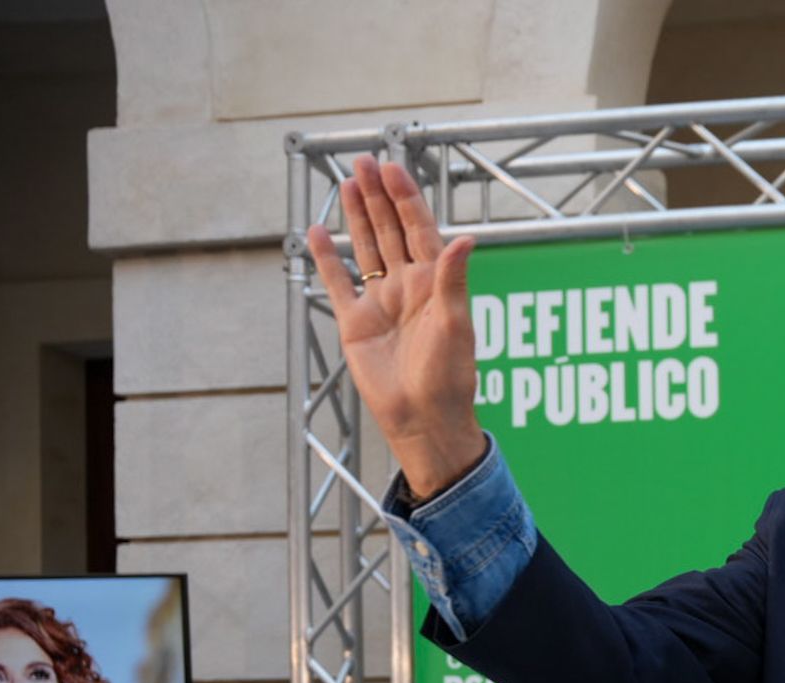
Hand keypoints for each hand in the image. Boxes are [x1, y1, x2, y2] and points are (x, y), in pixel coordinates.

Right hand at [305, 156, 484, 499]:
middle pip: (390, 231)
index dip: (406, 198)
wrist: (423, 417)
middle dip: (378, 197)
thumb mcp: (455, 324)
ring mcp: (381, 302)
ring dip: (356, 217)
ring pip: (365, 248)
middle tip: (364, 162)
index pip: (419, 229)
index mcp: (435, 283)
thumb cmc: (448, 377)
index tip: (392, 169)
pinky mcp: (356, 321)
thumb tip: (466, 239)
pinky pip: (338, 282)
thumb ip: (454, 280)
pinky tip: (318, 231)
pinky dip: (327, 258)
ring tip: (348, 182)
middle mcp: (407, 286)